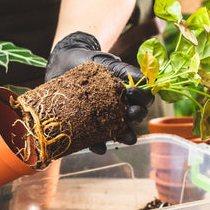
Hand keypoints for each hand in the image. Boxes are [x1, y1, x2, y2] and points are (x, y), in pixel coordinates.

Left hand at [46, 31, 153, 153]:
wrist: (63, 63)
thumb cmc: (90, 62)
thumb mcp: (108, 63)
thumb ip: (126, 71)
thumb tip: (146, 79)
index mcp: (128, 93)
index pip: (144, 99)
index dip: (143, 98)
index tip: (131, 92)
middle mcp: (120, 108)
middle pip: (136, 117)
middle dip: (137, 117)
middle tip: (131, 114)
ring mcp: (105, 118)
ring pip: (119, 131)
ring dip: (125, 136)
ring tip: (126, 138)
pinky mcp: (88, 127)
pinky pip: (95, 140)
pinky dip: (99, 145)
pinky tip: (100, 147)